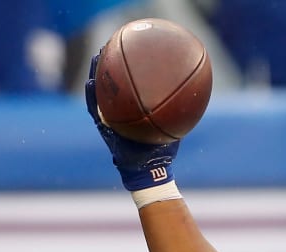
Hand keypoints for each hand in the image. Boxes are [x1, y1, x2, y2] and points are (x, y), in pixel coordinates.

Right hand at [84, 54, 179, 190]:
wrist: (149, 171)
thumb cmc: (161, 151)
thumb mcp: (171, 128)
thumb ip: (177, 113)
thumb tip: (194, 96)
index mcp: (134, 110)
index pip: (129, 86)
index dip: (127, 69)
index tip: (128, 50)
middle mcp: (120, 112)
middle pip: (112, 85)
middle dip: (109, 66)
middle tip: (108, 47)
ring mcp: (110, 119)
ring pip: (100, 93)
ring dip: (96, 75)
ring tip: (96, 58)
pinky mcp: (104, 128)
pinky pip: (95, 110)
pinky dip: (91, 97)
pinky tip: (90, 83)